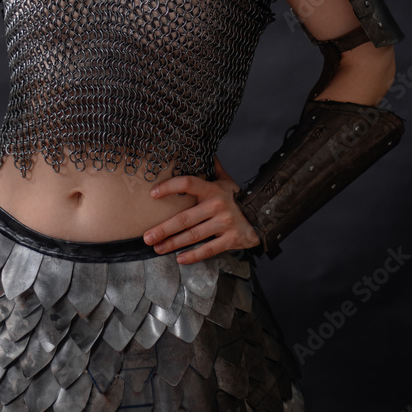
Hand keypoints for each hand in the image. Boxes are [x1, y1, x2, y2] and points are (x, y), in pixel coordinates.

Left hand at [143, 157, 260, 263]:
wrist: (264, 216)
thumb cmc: (238, 199)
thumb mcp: (226, 181)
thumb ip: (214, 169)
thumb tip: (206, 152)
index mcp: (213, 190)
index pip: (188, 183)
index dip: (170, 187)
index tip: (153, 193)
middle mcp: (217, 206)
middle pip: (185, 218)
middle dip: (164, 228)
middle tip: (147, 236)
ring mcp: (224, 223)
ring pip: (193, 235)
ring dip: (173, 243)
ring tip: (157, 248)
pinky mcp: (230, 240)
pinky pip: (208, 249)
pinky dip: (193, 255)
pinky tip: (180, 258)